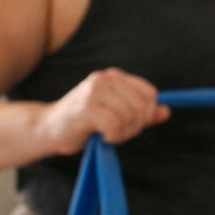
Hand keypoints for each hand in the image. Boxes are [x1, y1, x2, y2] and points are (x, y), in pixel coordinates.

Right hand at [40, 68, 169, 154]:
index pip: (149, 94)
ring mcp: (95, 92)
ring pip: (130, 117)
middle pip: (142, 107)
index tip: (132, 125)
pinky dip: (113, 137)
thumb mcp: (114, 114)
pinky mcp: (87, 108)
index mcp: (114, 77)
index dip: (147, 114)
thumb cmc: (82, 123)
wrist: (48, 129)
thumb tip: (166, 111)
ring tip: (108, 135)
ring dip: (123, 134)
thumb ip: (140, 113)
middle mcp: (105, 79)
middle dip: (135, 127)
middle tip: (118, 133)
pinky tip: (102, 137)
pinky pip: (115, 126)